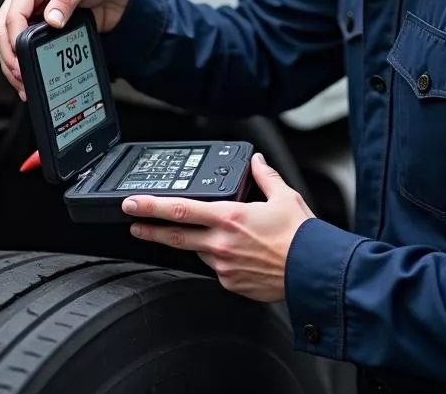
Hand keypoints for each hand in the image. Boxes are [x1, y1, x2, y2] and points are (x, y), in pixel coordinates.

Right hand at [0, 0, 131, 98]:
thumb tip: (52, 19)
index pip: (13, 15)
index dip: (13, 39)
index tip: (22, 58)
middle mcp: (25, 1)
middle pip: (2, 31)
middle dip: (8, 56)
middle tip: (21, 75)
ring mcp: (29, 17)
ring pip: (6, 43)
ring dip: (11, 65)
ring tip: (23, 84)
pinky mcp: (36, 31)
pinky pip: (20, 49)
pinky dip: (21, 64)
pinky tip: (27, 78)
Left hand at [122, 153, 314, 302]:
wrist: (313, 272)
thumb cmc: (301, 236)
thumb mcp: (284, 196)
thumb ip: (265, 176)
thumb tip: (257, 161)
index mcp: (229, 216)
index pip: (180, 209)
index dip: (151, 206)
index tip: (132, 204)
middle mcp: (221, 243)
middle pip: (176, 235)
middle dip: (150, 228)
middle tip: (133, 223)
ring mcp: (224, 266)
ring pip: (199, 251)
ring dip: (194, 242)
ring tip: (203, 235)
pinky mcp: (232, 283)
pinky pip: (217, 268)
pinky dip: (219, 258)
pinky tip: (234, 253)